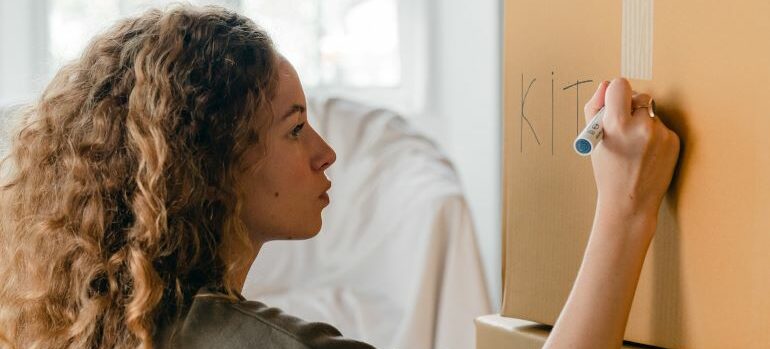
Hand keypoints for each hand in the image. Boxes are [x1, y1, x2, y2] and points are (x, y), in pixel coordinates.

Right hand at [584, 78, 680, 222]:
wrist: (629, 201)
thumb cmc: (607, 171)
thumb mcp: (592, 140)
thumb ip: (595, 107)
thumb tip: (606, 85)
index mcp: (617, 124)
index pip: (620, 85)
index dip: (615, 93)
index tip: (614, 102)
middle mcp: (641, 126)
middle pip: (640, 96)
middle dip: (631, 107)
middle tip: (624, 126)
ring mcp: (661, 134)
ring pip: (651, 112)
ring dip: (643, 121)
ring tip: (635, 145)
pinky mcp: (674, 141)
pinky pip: (662, 127)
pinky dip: (654, 135)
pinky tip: (647, 152)